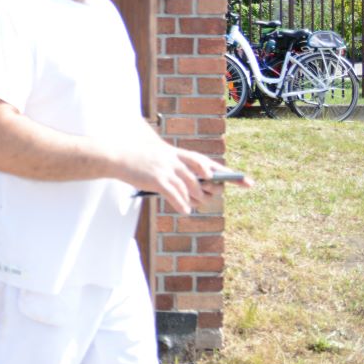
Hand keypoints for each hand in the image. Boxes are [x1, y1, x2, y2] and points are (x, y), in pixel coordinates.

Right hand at [118, 142, 235, 213]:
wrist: (116, 156)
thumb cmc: (137, 160)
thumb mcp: (159, 159)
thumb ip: (176, 170)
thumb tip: (195, 190)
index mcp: (176, 153)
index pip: (207, 163)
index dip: (227, 174)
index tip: (247, 182)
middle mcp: (175, 159)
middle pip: (201, 178)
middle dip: (206, 191)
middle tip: (205, 198)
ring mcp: (166, 168)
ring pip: (190, 188)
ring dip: (194, 199)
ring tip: (194, 205)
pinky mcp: (157, 179)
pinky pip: (176, 195)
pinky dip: (182, 204)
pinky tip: (185, 210)